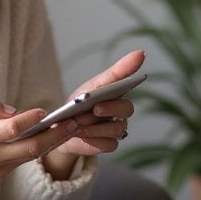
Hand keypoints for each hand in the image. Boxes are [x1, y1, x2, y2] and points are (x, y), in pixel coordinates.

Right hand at [0, 97, 83, 199]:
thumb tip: (12, 109)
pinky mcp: (0, 175)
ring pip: (32, 155)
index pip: (12, 128)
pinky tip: (54, 137)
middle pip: (31, 147)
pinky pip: (24, 160)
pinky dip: (41, 148)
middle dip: (55, 135)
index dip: (31, 119)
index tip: (45, 111)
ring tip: (71, 128)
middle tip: (74, 122)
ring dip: (54, 142)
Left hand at [44, 50, 144, 172]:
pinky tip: (81, 135)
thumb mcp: (90, 88)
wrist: (61, 130)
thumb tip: (139, 55)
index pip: (128, 80)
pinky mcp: (109, 144)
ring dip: (95, 126)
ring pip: (116, 129)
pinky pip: (108, 143)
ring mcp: (117, 129)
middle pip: (126, 108)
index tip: (139, 58)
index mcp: (117, 92)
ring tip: (78, 123)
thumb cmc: (79, 104)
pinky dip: (93, 140)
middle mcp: (121, 111)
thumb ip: (113, 74)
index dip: (132, 70)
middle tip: (96, 108)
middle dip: (111, 108)